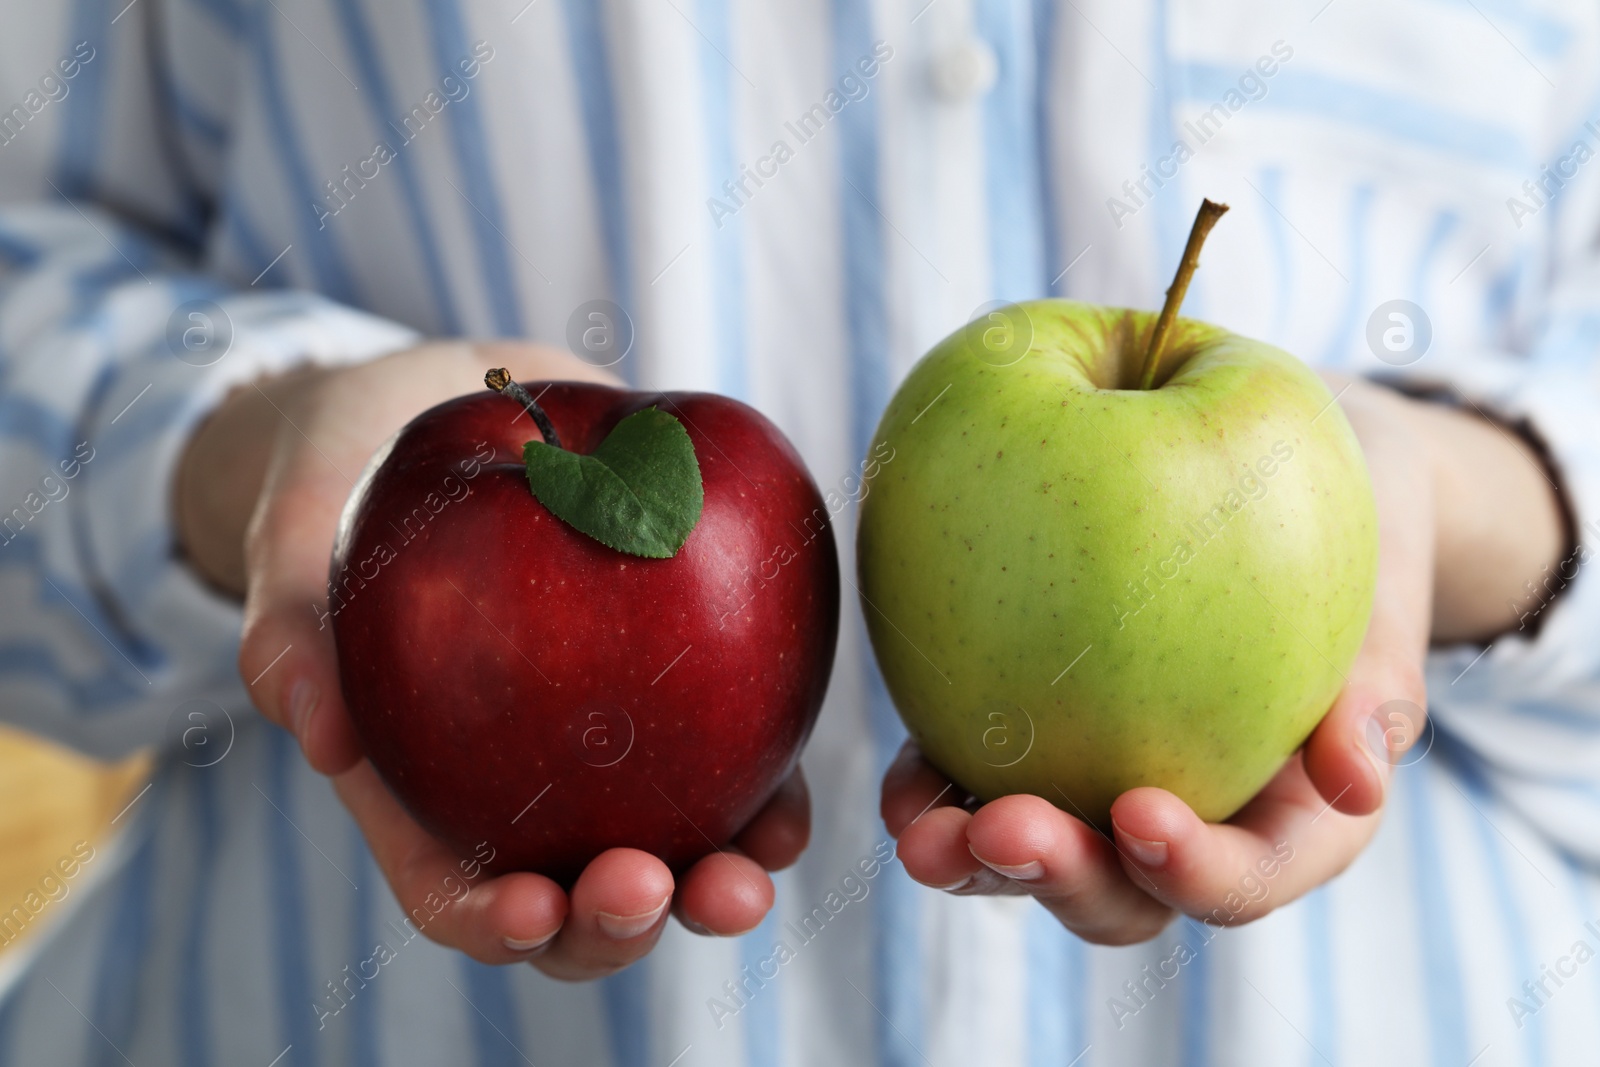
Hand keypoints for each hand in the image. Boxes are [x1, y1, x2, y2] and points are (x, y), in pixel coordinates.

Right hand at [181, 342, 810, 978]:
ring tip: (752, 876)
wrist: (450, 404)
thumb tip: (313, 733)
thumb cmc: (353, 479)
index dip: (490, 920)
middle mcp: (519, 790)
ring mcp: (606, 755)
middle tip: (652, 890)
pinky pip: (729, 768)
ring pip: (667, 857)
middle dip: (614, 924)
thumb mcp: (293, 536)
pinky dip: (764, 803)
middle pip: (569, 901)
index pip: (450, 888)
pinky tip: (791, 810)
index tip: (531, 908)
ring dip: (712, 886)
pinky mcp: (678, 696)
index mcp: (419, 784)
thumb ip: (286, 627)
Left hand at [882, 376, 1442, 943]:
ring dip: (978, 862)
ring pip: (1046, 859)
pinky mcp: (1037, 734)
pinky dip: (940, 795)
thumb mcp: (1381, 576)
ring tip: (918, 835)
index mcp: (1292, 812)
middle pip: (1132, 894)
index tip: (1139, 814)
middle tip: (998, 834)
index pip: (1251, 875)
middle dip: (1064, 878)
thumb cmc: (1352, 516)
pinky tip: (901, 788)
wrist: (1282, 464)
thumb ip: (1375, 679)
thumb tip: (1353, 782)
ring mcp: (1107, 784)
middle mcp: (1198, 818)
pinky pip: (983, 782)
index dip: (1199, 871)